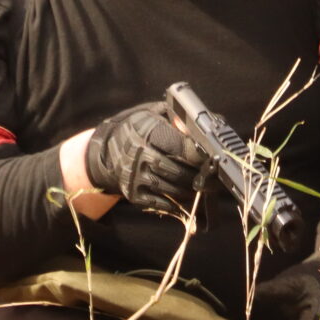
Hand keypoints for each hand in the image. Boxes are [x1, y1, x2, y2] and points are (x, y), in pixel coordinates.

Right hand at [82, 100, 211, 215]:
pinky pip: (160, 203)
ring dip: (190, 191)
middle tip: (213, 178)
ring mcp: (135, 176)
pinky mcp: (133, 193)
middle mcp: (139, 154)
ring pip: (171, 188)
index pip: (179, 146)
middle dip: (198, 176)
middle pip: (177, 170)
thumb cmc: (138, 130)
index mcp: (146, 131)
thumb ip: (177, 119)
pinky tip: (186, 200)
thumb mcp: (153, 114)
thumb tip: (203, 127)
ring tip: (204, 189)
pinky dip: (176, 204)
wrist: (107, 151)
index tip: (212, 158)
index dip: (198, 154)